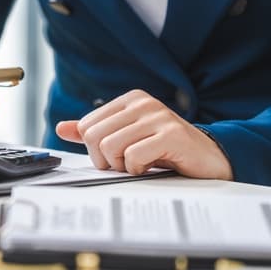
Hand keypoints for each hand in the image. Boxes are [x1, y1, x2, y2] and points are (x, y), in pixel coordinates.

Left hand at [55, 89, 232, 179]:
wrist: (209, 160)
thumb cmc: (166, 150)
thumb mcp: (127, 138)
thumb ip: (94, 132)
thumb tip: (62, 128)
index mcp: (130, 99)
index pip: (86, 126)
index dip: (95, 149)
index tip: (116, 154)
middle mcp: (144, 103)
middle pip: (94, 137)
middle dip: (105, 160)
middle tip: (126, 164)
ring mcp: (159, 117)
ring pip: (110, 147)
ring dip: (122, 166)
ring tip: (140, 164)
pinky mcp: (172, 135)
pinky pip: (133, 157)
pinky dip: (138, 170)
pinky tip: (153, 167)